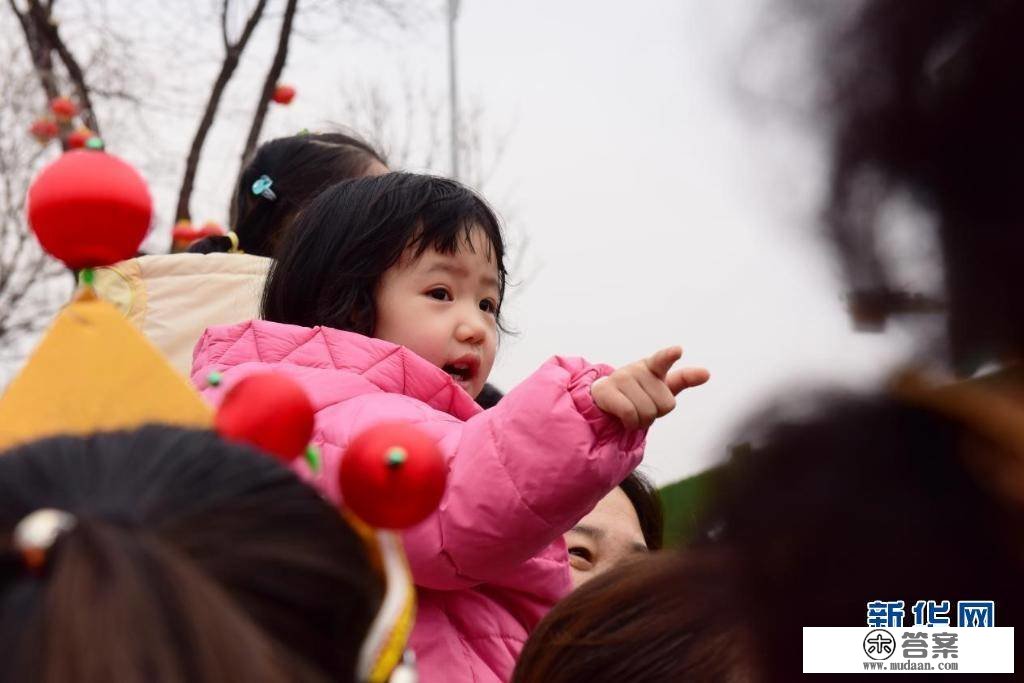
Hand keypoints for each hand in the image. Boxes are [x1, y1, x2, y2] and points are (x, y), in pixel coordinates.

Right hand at [591, 346, 708, 429]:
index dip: (670, 355)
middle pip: (665, 404)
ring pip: (647, 412)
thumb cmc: (639, 394)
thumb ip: (684, 379)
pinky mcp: (606, 390)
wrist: (606, 400)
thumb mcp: (661, 387)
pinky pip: (630, 414)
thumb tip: (707, 372)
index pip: (663, 359)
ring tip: (632, 413)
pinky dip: (631, 423)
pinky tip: (624, 419)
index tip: (678, 350)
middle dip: (656, 413)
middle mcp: (637, 369)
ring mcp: (621, 377)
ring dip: (642, 421)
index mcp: (654, 366)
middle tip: (643, 408)